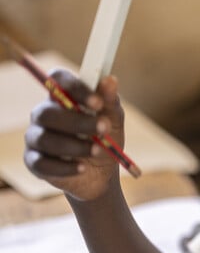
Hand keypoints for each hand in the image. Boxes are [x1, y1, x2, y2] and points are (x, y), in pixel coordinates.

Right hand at [23, 70, 122, 200]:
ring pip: (45, 139)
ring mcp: (36, 138)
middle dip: (77, 121)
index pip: (57, 80)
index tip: (98, 102)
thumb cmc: (104, 138)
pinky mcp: (34, 162)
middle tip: (103, 129)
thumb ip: (110, 102)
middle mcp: (43, 114)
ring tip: (98, 150)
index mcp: (61, 97)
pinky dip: (64, 167)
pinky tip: (83, 168)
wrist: (102, 172)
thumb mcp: (113, 120)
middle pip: (47, 113)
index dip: (75, 88)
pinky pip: (42, 164)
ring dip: (74, 145)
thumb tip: (110, 80)